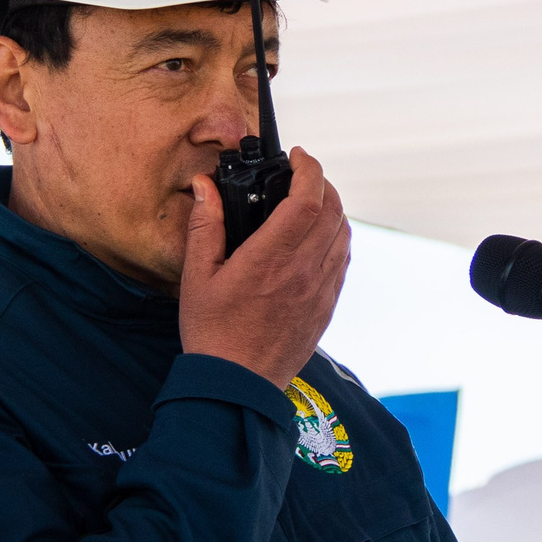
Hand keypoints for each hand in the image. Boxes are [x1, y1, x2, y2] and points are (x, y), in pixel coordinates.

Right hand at [179, 147, 351, 387]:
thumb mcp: (198, 277)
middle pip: (334, 211)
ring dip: (332, 210)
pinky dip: (336, 239)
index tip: (298, 156)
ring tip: (310, 203)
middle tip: (301, 176)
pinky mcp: (325, 308)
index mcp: (271, 260)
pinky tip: (316, 239)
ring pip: (344, 235)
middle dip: (322, 183)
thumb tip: (205, 187)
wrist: (236, 385)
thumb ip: (205, 226)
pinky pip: (342, 262)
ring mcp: (319, 291)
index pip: (308, 199)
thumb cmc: (212, 333)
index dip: (309, 169)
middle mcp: (304, 272)